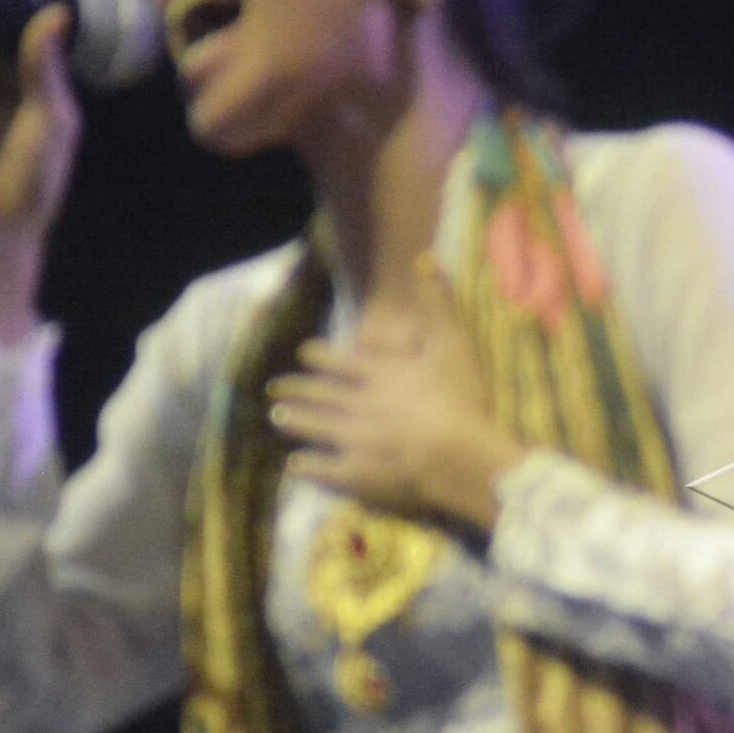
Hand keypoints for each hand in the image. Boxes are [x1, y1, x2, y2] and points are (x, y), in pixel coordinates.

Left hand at [266, 258, 528, 530]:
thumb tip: (423, 257)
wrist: (456, 456)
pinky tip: (294, 465)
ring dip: (294, 422)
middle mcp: (357, 405)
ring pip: (314, 428)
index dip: (320, 357)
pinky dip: (306, 466)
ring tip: (277, 418)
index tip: (303, 353)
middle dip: (296, 389)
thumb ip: (437, 302)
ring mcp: (353, 441)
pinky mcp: (356, 476)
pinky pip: (323, 469)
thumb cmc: (460, 400)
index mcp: (379, 375)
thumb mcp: (453, 343)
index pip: (340, 363)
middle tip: (274, 388)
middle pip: (320, 395)